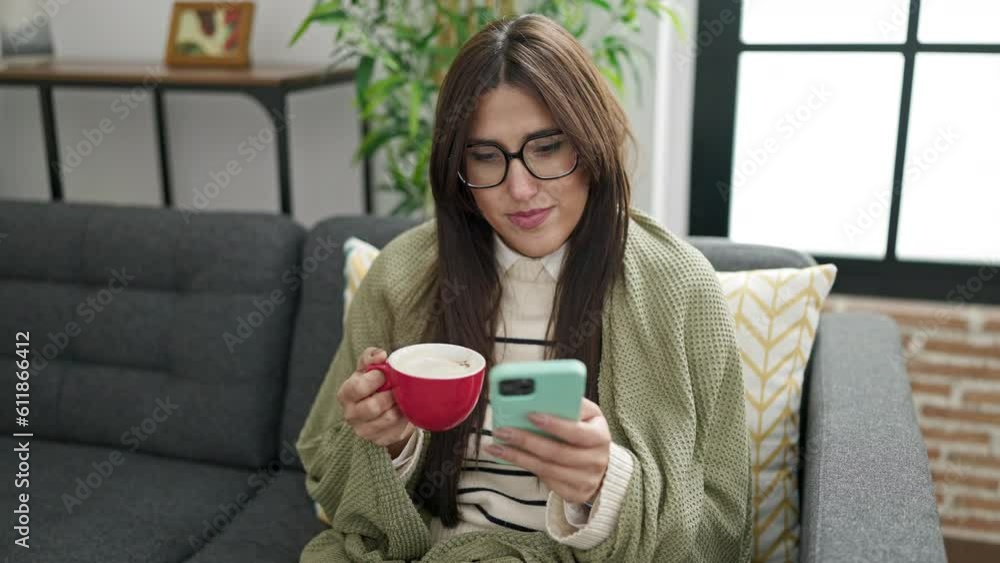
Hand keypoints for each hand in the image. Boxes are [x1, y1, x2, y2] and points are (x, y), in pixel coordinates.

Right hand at [336, 347, 414, 453]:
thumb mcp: (368, 369)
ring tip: (401, 398)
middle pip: (373, 406)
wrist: (379, 411)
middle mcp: (350, 414)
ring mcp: (364, 430)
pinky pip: (397, 429)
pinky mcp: (379, 440)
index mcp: (345, 394)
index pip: (358, 387)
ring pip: (388, 418)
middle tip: (397, 387)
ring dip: (399, 406)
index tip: (386, 373)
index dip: (375, 379)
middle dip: (390, 394)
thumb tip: (380, 355)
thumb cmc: (371, 386)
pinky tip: (403, 410)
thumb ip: (370, 357)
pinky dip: (404, 418)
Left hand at [485, 398, 610, 503]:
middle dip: (526, 440)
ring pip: (546, 468)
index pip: (576, 432)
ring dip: (518, 456)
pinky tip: (507, 456)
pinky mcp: (573, 494)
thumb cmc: (589, 434)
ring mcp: (584, 480)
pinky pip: (544, 479)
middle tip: (503, 430)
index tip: (530, 414)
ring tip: (497, 446)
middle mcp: (595, 460)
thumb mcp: (589, 416)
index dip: (554, 424)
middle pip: (556, 452)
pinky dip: (523, 466)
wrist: (604, 469)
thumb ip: (572, 405)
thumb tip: (545, 393)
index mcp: (600, 436)